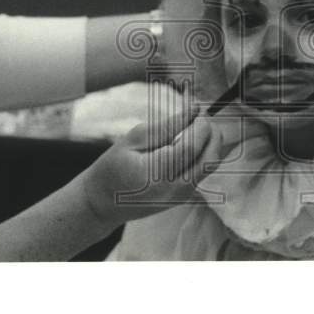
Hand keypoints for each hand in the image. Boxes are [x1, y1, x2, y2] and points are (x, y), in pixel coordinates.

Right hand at [81, 102, 214, 226]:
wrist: (103, 203)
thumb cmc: (113, 166)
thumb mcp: (134, 139)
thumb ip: (167, 126)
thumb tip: (194, 109)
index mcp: (158, 174)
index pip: (192, 146)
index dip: (200, 125)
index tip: (196, 110)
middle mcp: (174, 189)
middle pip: (209, 158)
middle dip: (211, 133)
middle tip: (198, 118)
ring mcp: (181, 196)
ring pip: (210, 165)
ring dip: (210, 143)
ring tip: (193, 128)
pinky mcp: (184, 198)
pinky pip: (203, 172)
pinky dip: (203, 153)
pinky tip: (188, 143)